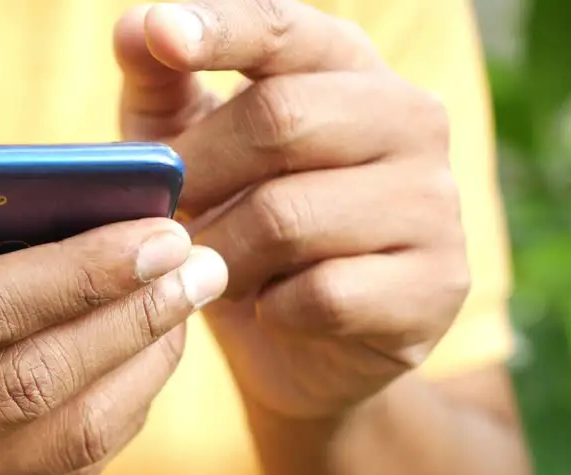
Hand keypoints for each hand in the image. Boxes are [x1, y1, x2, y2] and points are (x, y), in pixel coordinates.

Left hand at [116, 1, 469, 419]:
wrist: (304, 348)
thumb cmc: (237, 222)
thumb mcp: (190, 147)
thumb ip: (163, 84)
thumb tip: (135, 26)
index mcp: (349, 66)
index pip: (286, 30)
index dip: (223, 30)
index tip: (164, 33)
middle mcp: (410, 118)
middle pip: (280, 119)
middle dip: (198, 171)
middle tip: (161, 212)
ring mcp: (434, 202)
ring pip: (291, 218)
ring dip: (223, 252)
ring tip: (206, 266)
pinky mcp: (435, 286)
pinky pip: (321, 295)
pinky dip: (270, 308)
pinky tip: (265, 307)